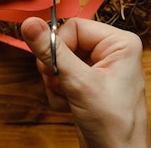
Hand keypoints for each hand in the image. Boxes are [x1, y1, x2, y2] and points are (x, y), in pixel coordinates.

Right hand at [21, 17, 150, 147]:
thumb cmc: (115, 125)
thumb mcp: (79, 83)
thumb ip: (52, 52)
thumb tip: (30, 24)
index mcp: (120, 42)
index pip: (75, 26)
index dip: (59, 45)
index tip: (52, 66)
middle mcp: (112, 52)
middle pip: (66, 43)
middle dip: (57, 67)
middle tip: (60, 84)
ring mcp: (100, 68)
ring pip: (61, 61)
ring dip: (56, 82)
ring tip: (68, 98)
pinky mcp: (89, 84)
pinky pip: (63, 76)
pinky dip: (59, 92)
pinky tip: (70, 106)